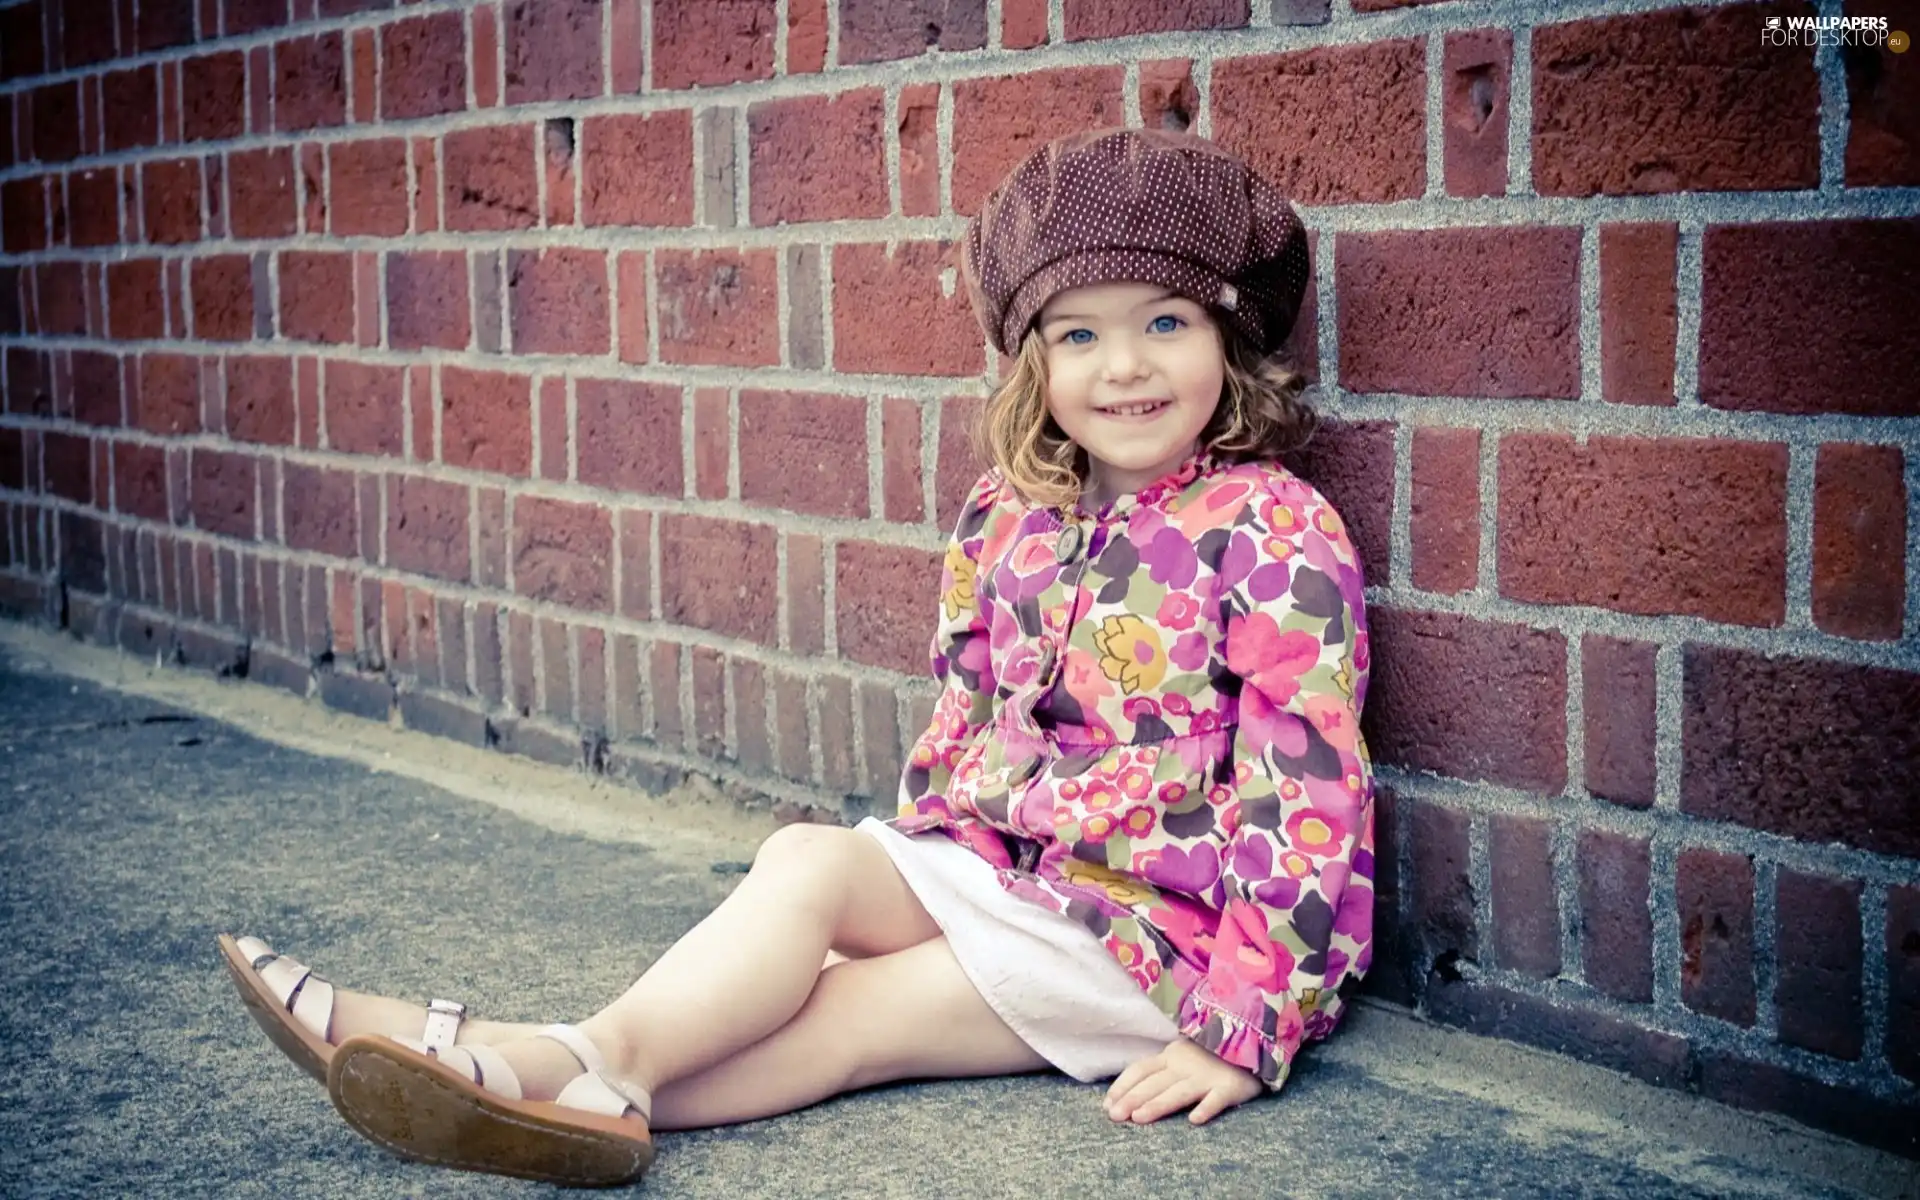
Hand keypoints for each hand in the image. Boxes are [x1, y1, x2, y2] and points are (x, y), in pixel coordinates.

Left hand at [1104, 1038, 1261, 1125]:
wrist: (1254, 1042)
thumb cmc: (1213, 1057)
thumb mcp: (1183, 1057)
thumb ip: (1161, 1071)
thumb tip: (1131, 1094)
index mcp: (1171, 1056)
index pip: (1140, 1070)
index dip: (1122, 1086)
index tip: (1106, 1105)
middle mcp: (1185, 1065)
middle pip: (1154, 1083)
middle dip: (1132, 1099)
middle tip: (1114, 1117)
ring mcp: (1207, 1076)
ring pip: (1178, 1092)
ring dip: (1158, 1104)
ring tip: (1140, 1119)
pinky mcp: (1230, 1087)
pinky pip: (1217, 1098)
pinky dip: (1206, 1108)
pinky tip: (1194, 1120)